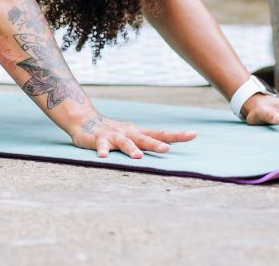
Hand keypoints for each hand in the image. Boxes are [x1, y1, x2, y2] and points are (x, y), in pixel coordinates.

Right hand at [68, 113, 197, 158]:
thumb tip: (168, 146)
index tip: (194, 135)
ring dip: (131, 149)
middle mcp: (128, 133)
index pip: (160, 134)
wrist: (84, 120)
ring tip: (138, 156)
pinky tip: (104, 157)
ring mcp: (114, 136)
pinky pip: (102, 146)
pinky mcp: (98, 139)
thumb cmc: (113, 131)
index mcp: (138, 133)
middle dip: (156, 144)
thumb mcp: (131, 135)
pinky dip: (103, 151)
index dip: (177, 135)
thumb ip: (146, 141)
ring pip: (124, 143)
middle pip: (145, 138)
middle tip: (167, 149)